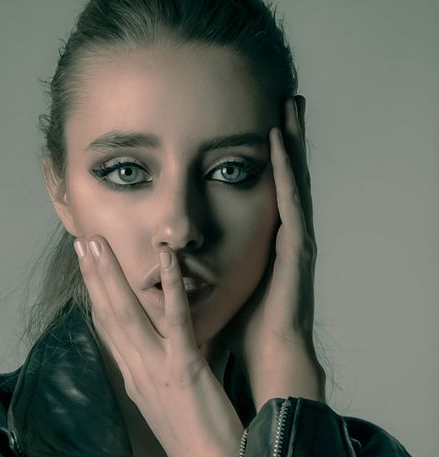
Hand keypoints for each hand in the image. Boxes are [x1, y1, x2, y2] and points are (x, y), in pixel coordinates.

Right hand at [73, 238, 243, 456]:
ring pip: (128, 313)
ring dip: (110, 275)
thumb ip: (152, 373)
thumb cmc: (193, 441)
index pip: (108, 329)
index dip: (95, 296)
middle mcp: (137, 369)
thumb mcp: (163, 404)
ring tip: (96, 242)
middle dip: (93, 276)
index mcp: (133, 377)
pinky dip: (170, 285)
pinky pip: (175, 319)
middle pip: (108, 315)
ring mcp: (158, 367)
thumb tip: (147, 351)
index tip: (87, 268)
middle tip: (81, 240)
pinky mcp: (185, 367)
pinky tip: (166, 257)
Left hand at [220, 96, 324, 408]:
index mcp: (259, 241)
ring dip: (291, 143)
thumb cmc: (239, 325)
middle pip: (280, 179)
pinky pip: (292, 204)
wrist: (264, 358)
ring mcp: (290, 241)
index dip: (260, 158)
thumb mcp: (213, 287)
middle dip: (281, 140)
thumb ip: (196, 267)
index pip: (263, 191)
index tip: (252, 124)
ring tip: (289, 103)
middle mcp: (278, 235)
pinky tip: (281, 141)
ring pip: (292, 182)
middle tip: (280, 98)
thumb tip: (159, 255)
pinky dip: (287, 171)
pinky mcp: (296, 250)